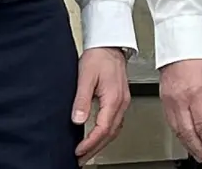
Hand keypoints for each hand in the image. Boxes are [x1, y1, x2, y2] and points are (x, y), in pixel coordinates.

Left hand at [73, 47, 131, 164]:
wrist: (110, 44)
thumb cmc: (99, 56)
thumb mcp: (85, 77)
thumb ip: (81, 99)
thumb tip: (78, 120)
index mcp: (113, 99)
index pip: (103, 129)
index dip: (90, 143)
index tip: (79, 150)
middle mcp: (121, 103)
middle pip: (110, 134)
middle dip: (95, 148)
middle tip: (82, 158)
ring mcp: (123, 102)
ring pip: (115, 130)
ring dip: (102, 143)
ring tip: (88, 152)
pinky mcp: (121, 100)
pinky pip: (116, 123)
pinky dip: (107, 134)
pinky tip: (99, 136)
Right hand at [158, 58, 201, 165]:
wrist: (181, 37)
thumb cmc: (200, 51)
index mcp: (196, 94)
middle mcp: (180, 100)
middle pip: (189, 133)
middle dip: (199, 150)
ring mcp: (170, 100)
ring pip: (178, 130)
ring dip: (189, 145)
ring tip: (198, 154)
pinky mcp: (164, 97)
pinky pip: (170, 122)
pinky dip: (179, 134)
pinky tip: (186, 138)